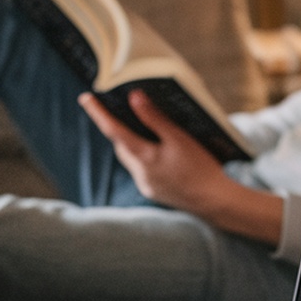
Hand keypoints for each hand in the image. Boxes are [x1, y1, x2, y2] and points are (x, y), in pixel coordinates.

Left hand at [79, 90, 283, 245]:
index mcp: (144, 157)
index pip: (113, 130)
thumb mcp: (179, 138)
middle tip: (119, 110)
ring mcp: (146, 185)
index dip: (98, 113)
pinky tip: (159, 152)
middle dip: (119, 128)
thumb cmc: (200, 168)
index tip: (85, 98)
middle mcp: (140, 173)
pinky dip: (145, 157)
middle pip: (121, 146)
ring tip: (140, 127)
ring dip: (133, 144)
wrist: (215, 202)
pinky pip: (142, 170)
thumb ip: (154, 118)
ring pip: (132, 159)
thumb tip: (134, 98)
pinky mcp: (154, 192)